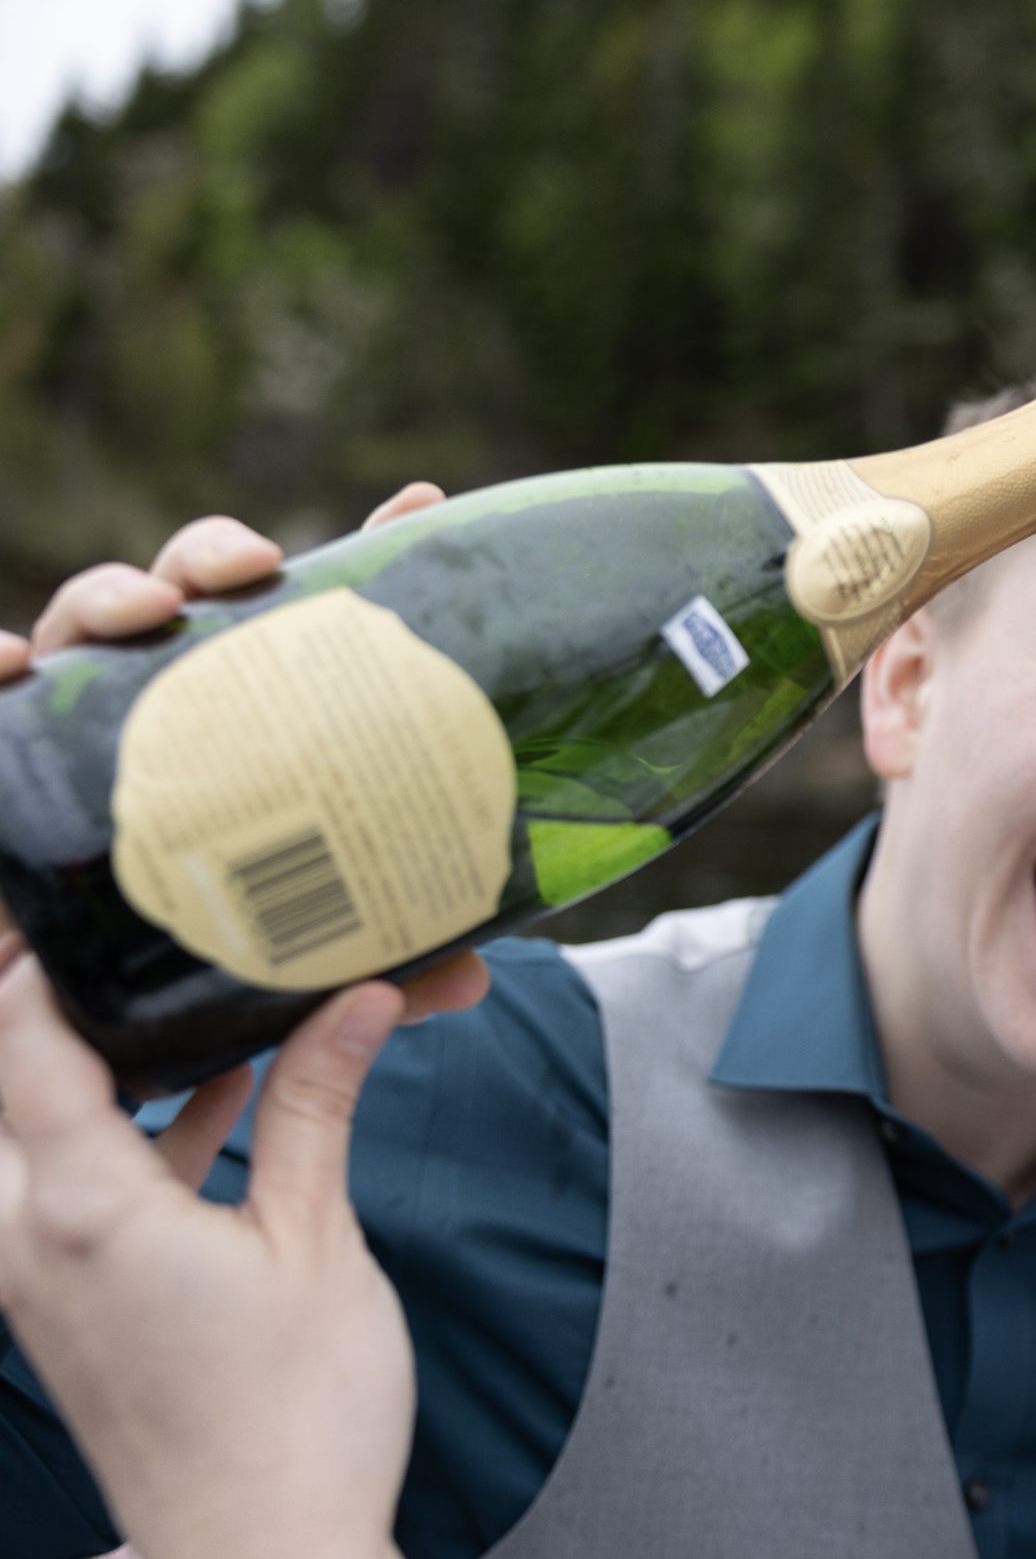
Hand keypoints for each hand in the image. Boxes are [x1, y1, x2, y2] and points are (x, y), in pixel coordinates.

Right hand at [0, 484, 488, 1050]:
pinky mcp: (18, 781)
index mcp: (255, 727)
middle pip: (188, 595)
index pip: (303, 623)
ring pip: (88, 627)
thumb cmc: (214, 980)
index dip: (360, 554)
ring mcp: (82, 733)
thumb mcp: (310, 975)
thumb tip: (466, 979)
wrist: (99, 1054)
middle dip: (211, 555)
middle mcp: (167, 709)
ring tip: (146, 609)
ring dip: (110, 596)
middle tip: (252, 568)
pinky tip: (4, 663)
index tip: (418, 504)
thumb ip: (382, 968)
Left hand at [0, 936, 429, 1558]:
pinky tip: (219, 1096)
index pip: (19, 1044)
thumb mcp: (318, 1242)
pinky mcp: (70, 1307)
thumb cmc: (293, 1422)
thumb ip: (317, 1107)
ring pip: (25, 1137)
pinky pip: (65, 1188)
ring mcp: (39, 1279)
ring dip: (84, 1065)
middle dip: (34, 1005)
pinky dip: (119, 1130)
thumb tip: (359, 1004)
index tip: (73, 891)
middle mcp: (31, 1240)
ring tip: (178, 1001)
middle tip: (100, 932)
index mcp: (84, 1209)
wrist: (268, 1557)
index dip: (31, 957)